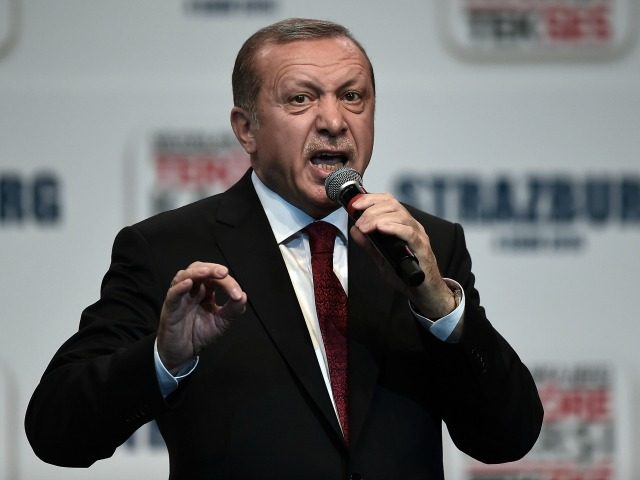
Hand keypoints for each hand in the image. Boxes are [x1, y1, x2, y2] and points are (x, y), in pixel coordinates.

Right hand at [157, 262, 246, 371]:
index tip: (238, 295)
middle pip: (199, 269)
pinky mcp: (170, 307)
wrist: (183, 353)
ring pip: (184, 276)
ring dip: (197, 272)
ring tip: (208, 272)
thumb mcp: (221, 322)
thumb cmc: (199, 334)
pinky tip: (189, 283)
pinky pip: (173, 293)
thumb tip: (243, 296)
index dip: (228, 283)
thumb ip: (233, 309)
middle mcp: (192, 290)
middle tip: (224, 273)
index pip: (216, 278)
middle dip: (212, 268)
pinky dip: (180, 287)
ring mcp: (180, 297)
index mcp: (205, 291)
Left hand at [349, 193, 455, 318]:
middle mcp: (412, 226)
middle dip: (371, 209)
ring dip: (377, 218)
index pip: (389, 202)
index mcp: (403, 225)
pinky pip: (409, 233)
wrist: (425, 294)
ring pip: (400, 215)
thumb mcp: (382, 258)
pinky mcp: (422, 249)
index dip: (371, 199)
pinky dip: (393, 227)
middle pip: (392, 205)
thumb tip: (354, 230)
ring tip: (364, 226)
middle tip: (358, 221)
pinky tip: (381, 228)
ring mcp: (419, 236)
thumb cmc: (406, 275)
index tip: (354, 205)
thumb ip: (369, 244)